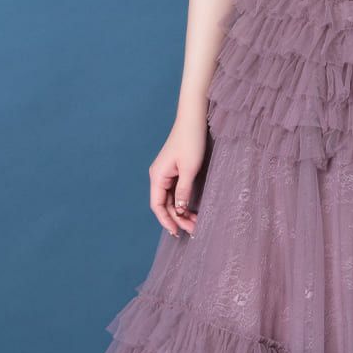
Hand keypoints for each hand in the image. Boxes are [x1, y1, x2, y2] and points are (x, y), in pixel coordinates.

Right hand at [148, 114, 206, 237]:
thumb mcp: (190, 168)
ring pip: (171, 198)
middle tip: (193, 230)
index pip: (157, 205)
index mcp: (157, 176)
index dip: (166, 221)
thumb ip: (184, 190)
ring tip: (195, 222)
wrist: (194, 119)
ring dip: (181, 211)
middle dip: (177, 218)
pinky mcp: (174, 169)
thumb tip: (180, 210)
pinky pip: (175, 190)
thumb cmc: (191, 140)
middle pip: (165, 204)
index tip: (176, 233)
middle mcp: (158, 176)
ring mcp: (166, 172)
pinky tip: (191, 208)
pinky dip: (183, 201)